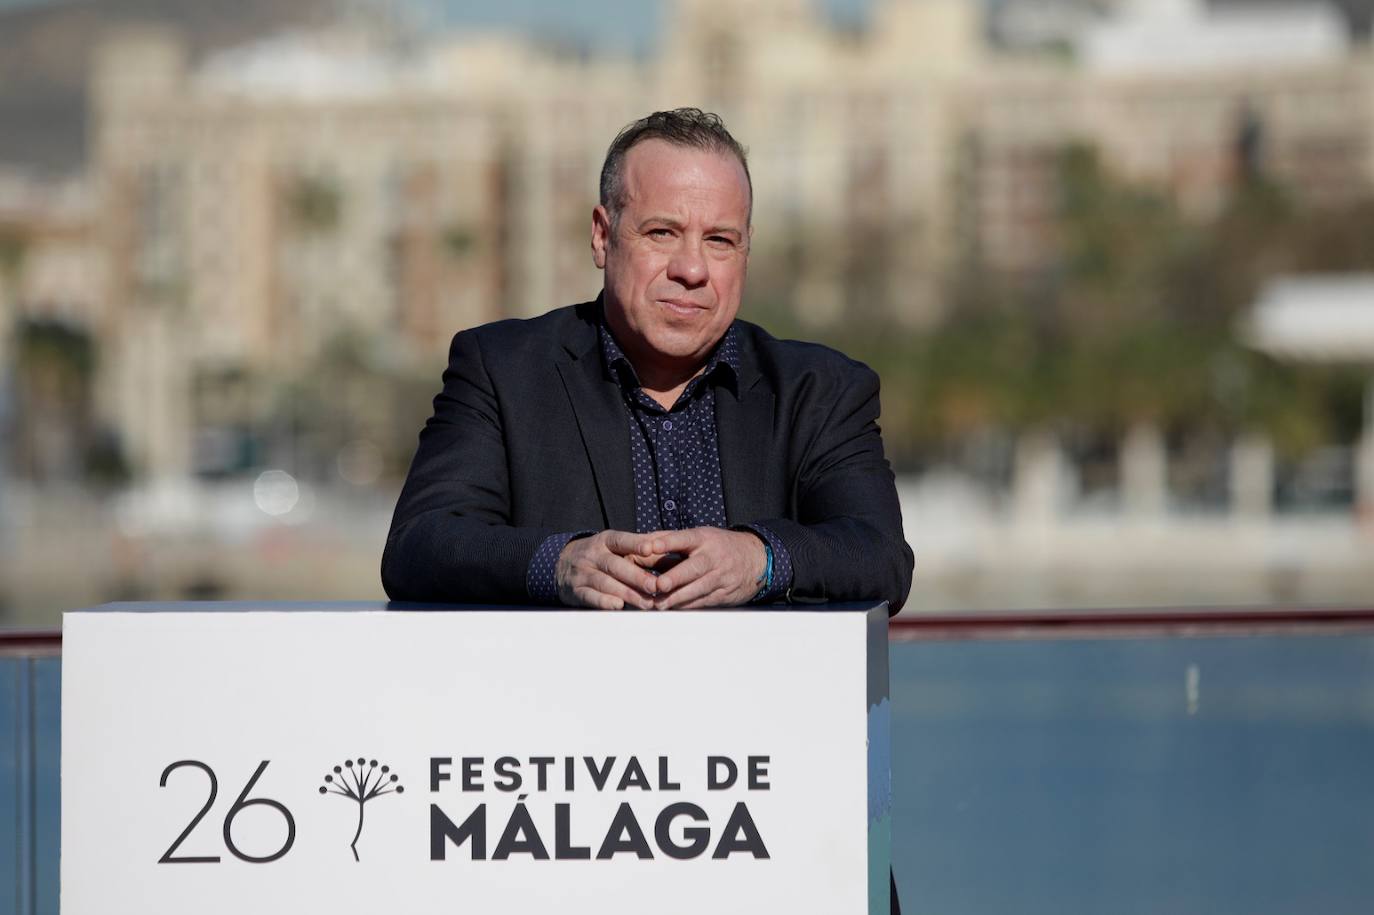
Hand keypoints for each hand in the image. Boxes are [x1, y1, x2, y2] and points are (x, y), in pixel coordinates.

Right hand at [556, 530, 663, 609]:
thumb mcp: (615, 545)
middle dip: (637, 577)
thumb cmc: (601, 555)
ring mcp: (583, 573)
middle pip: (615, 565)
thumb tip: (670, 544)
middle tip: (656, 586)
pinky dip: (604, 602)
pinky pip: (589, 596)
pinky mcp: (576, 590)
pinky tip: (618, 606)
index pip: (621, 540)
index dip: (635, 543)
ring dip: (627, 594)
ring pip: (605, 583)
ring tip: (647, 603)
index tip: (651, 549)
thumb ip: (641, 546)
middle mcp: (593, 555)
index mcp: (606, 540)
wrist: (562, 564)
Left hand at [646, 528, 766, 609]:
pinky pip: (704, 601)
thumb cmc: (718, 546)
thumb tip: (642, 542)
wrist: (755, 558)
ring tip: (659, 604)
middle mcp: (713, 557)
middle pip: (693, 568)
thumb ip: (671, 539)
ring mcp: (721, 576)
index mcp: (703, 538)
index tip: (652, 546)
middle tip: (659, 584)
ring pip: (698, 589)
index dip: (668, 542)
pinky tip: (675, 609)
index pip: (684, 538)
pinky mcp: (725, 593)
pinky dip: (688, 606)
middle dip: (676, 577)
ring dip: (678, 598)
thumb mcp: (700, 536)